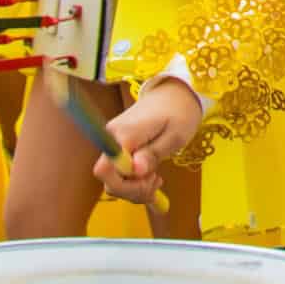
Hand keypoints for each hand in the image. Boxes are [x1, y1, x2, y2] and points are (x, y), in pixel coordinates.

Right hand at [94, 80, 203, 203]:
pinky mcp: (117, 148)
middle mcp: (111, 139)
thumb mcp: (175, 136)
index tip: (149, 178)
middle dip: (133, 190)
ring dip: (135, 188)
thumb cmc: (180, 112)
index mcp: (124, 134)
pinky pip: (119, 174)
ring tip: (157, 179)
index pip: (105, 170)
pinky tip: (150, 178)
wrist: (174, 93)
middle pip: (108, 179)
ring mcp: (112, 143)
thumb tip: (135, 171)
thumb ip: (153, 154)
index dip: (125, 185)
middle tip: (157, 181)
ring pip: (113, 180)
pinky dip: (134, 182)